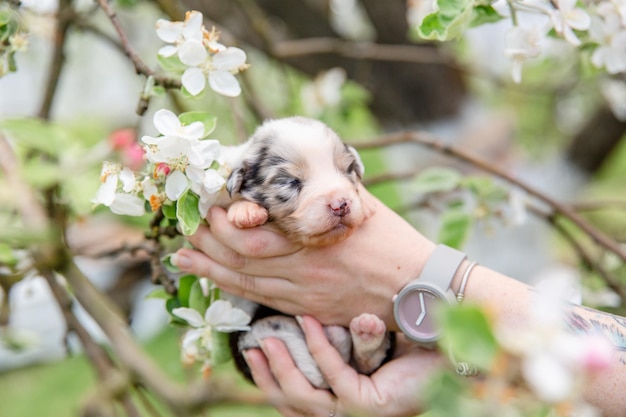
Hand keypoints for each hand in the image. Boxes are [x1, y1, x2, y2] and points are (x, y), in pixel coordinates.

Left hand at [174, 190, 434, 328]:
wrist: (418, 287)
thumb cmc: (392, 240)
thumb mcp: (359, 204)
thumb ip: (325, 189)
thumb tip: (300, 168)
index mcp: (315, 236)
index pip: (252, 234)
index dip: (222, 223)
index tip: (208, 206)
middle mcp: (304, 269)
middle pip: (240, 260)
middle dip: (207, 243)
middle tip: (186, 228)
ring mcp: (304, 294)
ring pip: (245, 285)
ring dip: (210, 270)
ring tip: (183, 258)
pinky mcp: (308, 309)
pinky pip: (262, 302)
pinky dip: (234, 290)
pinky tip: (216, 282)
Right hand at [244, 315, 443, 416]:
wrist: (447, 346)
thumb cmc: (404, 341)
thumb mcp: (358, 340)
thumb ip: (333, 337)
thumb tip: (298, 311)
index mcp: (341, 403)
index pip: (294, 403)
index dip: (269, 380)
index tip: (252, 350)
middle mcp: (346, 414)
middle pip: (292, 406)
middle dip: (268, 377)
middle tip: (252, 345)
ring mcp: (356, 413)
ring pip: (305, 397)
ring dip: (283, 367)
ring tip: (268, 338)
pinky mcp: (367, 405)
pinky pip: (333, 375)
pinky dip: (318, 348)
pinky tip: (308, 321)